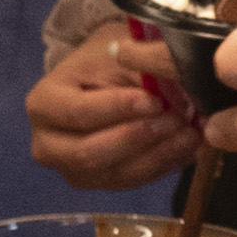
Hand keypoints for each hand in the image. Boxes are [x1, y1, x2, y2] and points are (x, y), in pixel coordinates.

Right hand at [29, 20, 195, 191]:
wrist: (99, 79)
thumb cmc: (105, 60)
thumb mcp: (118, 54)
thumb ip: (140, 72)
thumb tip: (176, 93)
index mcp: (43, 104)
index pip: (80, 112)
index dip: (119, 108)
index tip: (155, 101)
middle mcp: (47, 145)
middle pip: (91, 153)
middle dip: (139, 137)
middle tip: (178, 119)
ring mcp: (71, 170)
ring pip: (118, 173)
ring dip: (160, 154)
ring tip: (192, 133)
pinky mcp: (99, 183)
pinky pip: (135, 181)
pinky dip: (165, 164)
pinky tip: (189, 147)